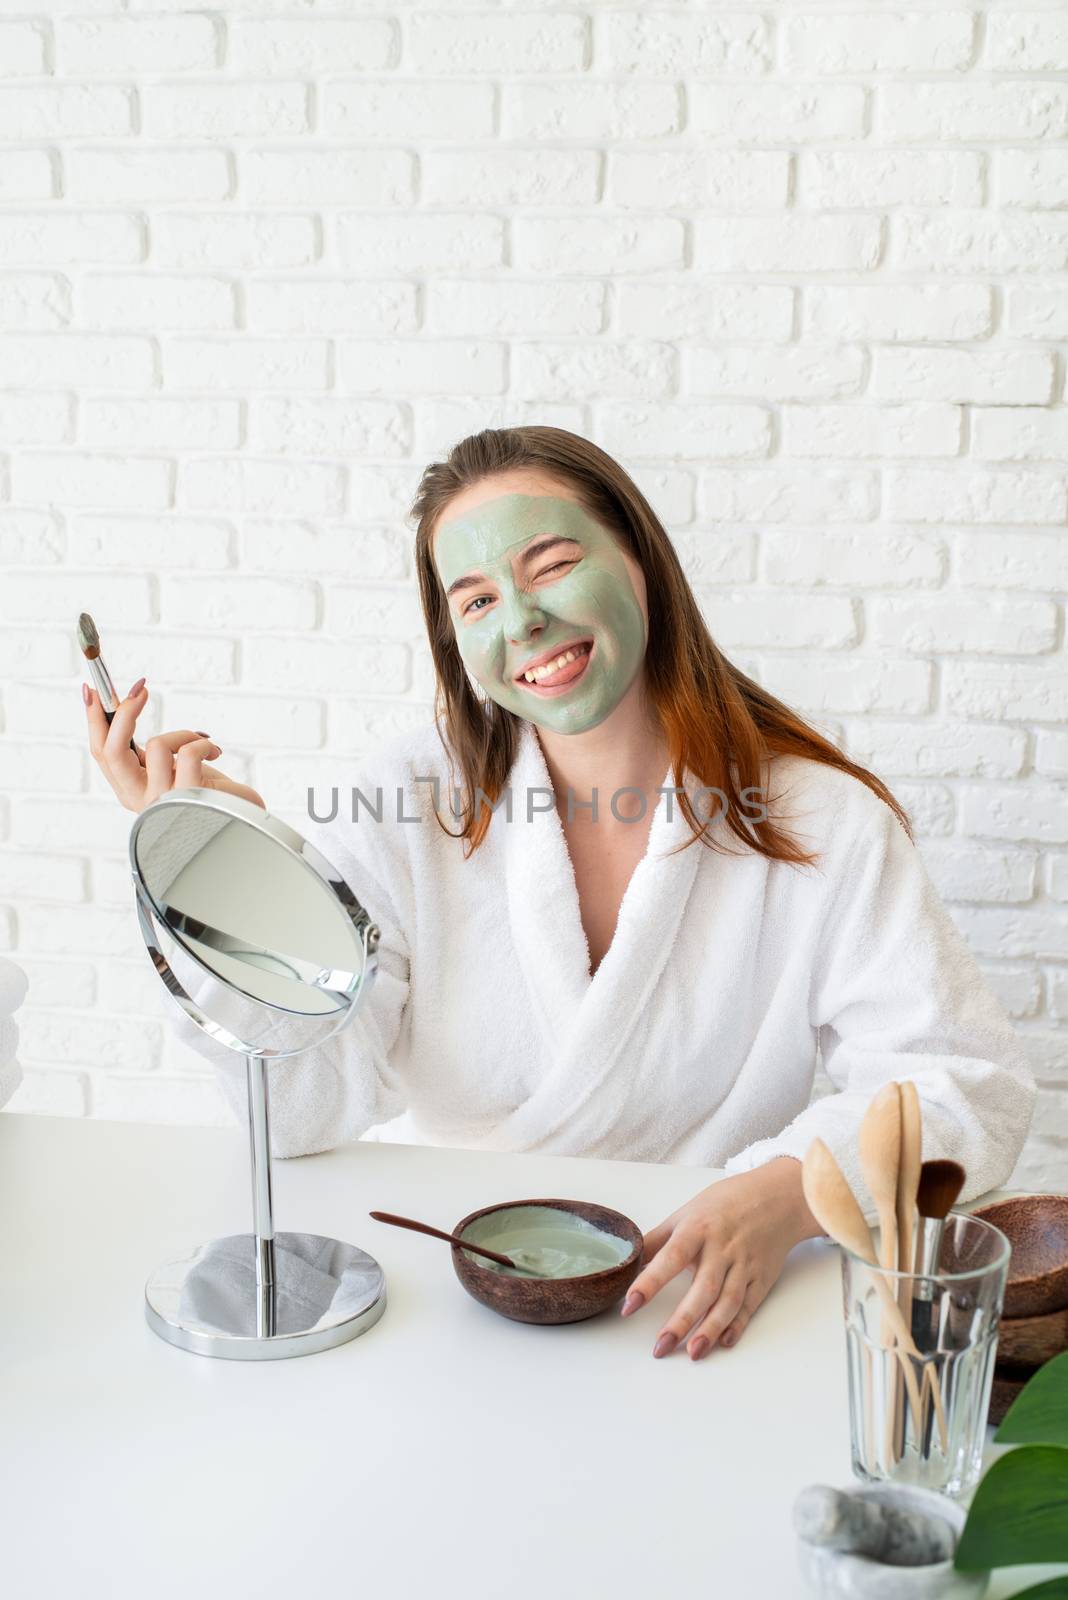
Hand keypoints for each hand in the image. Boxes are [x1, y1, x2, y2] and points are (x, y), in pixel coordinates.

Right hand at [83, 679, 266, 814]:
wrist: (238, 815)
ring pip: (156, 745)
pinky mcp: (188, 797)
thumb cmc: (205, 789)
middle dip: (124, 713)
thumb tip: (125, 706)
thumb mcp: (168, 766)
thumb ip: (146, 750)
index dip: (94, 720)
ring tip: (200, 742)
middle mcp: (139, 798)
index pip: (101, 753)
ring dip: (182, 734)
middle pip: (111, 751)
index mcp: (129, 789)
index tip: (92, 688)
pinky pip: (188, 753)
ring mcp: (162, 800)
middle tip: (141, 689)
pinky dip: (203, 744)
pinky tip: (214, 752)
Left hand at [620, 1157, 820, 1360]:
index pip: (671, 1257)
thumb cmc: (724, 1204)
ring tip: (693, 1352)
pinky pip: (749, 1306)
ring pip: (728, 1302)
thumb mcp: (686, 1213)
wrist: (776, 1198)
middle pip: (703, 1288)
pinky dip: (737, 1325)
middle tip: (661, 1347)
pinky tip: (723, 1342)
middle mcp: (722, 1249)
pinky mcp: (761, 1278)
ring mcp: (744, 1265)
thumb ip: (658, 1240)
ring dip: (710, 1329)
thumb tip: (628, 1261)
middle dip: (681, 1320)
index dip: (649, 1282)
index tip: (629, 1305)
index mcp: (698, 1229)